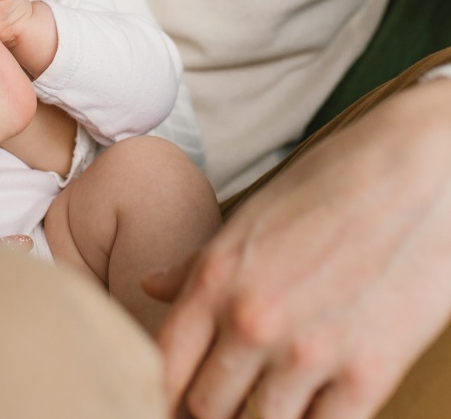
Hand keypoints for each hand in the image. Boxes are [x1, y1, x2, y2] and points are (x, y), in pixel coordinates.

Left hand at [148, 78, 450, 418]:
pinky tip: (319, 405)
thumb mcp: (249, 216)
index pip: (163, 364)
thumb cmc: (327, 184)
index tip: (171, 394)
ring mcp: (309, 351)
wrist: (415, 169)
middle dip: (212, 407)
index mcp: (215, 277)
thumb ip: (197, 262)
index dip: (161, 390)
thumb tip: (148, 284)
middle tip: (228, 397)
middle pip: (206, 406)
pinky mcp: (369, 373)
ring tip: (272, 399)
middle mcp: (251, 319)